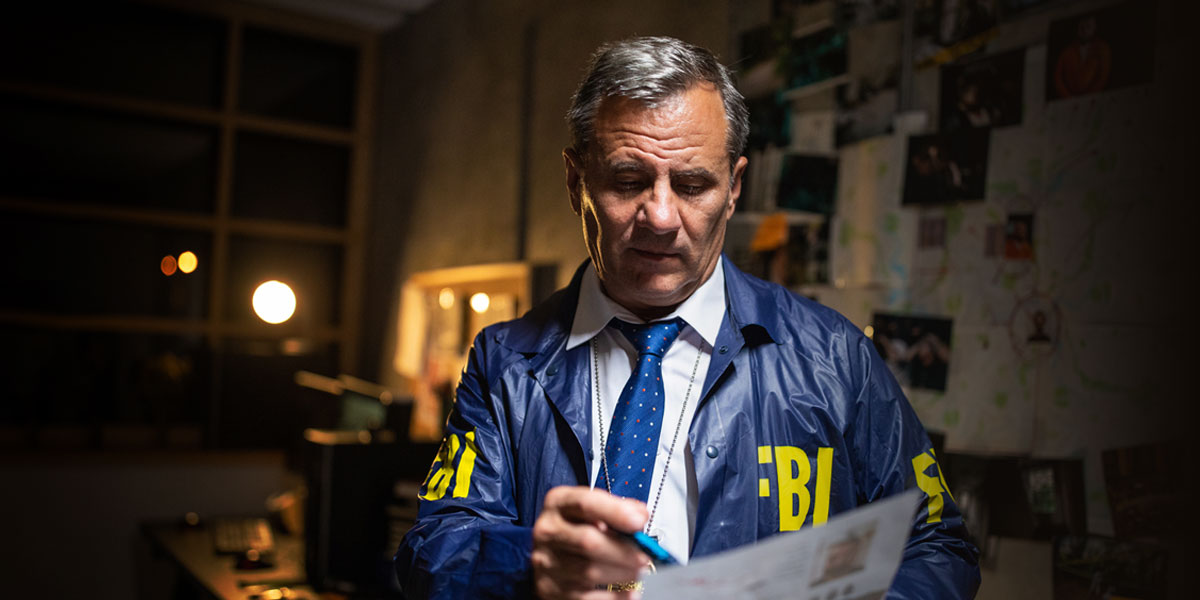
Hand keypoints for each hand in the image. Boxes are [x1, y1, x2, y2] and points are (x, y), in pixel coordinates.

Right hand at [531, 486, 649, 598]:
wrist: (551, 557)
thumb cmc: (575, 529)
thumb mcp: (590, 510)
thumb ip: (615, 509)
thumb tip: (639, 515)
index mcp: (558, 504)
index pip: (585, 504)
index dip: (615, 512)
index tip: (639, 521)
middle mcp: (548, 531)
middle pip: (588, 541)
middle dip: (623, 550)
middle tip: (644, 556)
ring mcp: (547, 563)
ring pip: (589, 571)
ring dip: (621, 573)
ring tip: (638, 572)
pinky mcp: (551, 590)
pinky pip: (588, 598)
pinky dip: (615, 597)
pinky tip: (630, 592)